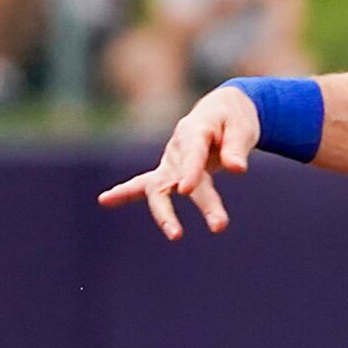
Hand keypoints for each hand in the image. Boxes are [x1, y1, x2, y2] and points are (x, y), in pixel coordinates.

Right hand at [97, 83, 257, 239]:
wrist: (221, 111)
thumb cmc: (234, 119)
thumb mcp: (242, 126)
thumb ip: (237, 147)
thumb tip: (237, 169)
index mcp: (195, 130)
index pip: (192, 153)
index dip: (189, 171)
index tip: (186, 191)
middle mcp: (178, 148)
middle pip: (178, 178)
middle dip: (197, 202)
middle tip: (219, 226)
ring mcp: (171, 162)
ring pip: (160, 189)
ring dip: (166, 214)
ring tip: (176, 235)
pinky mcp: (169, 174)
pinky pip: (144, 186)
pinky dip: (124, 193)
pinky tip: (104, 200)